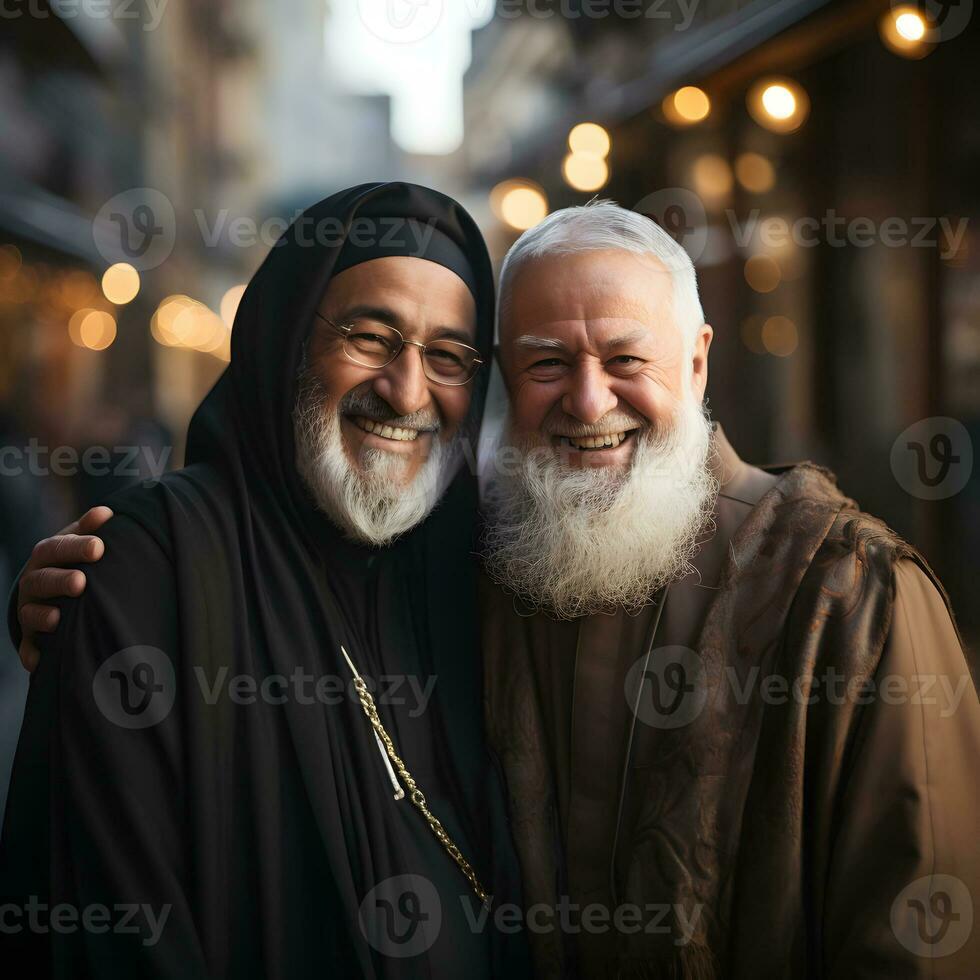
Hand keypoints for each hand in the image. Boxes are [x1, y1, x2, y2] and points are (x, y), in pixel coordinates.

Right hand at [17, 506, 112, 671]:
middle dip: (59, 581)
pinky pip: (28, 648)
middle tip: (81, 582)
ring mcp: (29, 610)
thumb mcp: (77, 542)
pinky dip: (33, 654)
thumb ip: (89, 529)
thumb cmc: (71, 561)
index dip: (75, 547)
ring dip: (42, 616)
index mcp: (46, 556)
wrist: (49, 591)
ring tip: (57, 618)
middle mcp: (33, 582)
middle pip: (41, 580)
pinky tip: (40, 661)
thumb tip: (107, 513)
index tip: (99, 547)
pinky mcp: (30, 638)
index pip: (56, 548)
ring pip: (30, 613)